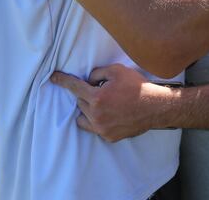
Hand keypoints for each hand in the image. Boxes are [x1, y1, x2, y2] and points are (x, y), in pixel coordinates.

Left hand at [50, 64, 171, 141]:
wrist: (155, 107)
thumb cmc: (137, 87)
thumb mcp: (117, 71)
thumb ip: (97, 73)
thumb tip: (88, 80)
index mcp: (97, 97)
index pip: (74, 87)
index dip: (62, 81)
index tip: (52, 77)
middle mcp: (96, 115)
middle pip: (80, 102)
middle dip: (87, 94)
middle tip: (102, 90)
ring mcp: (102, 128)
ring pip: (84, 117)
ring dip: (88, 109)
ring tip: (103, 104)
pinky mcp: (109, 137)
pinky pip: (95, 128)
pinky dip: (97, 120)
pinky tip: (111, 114)